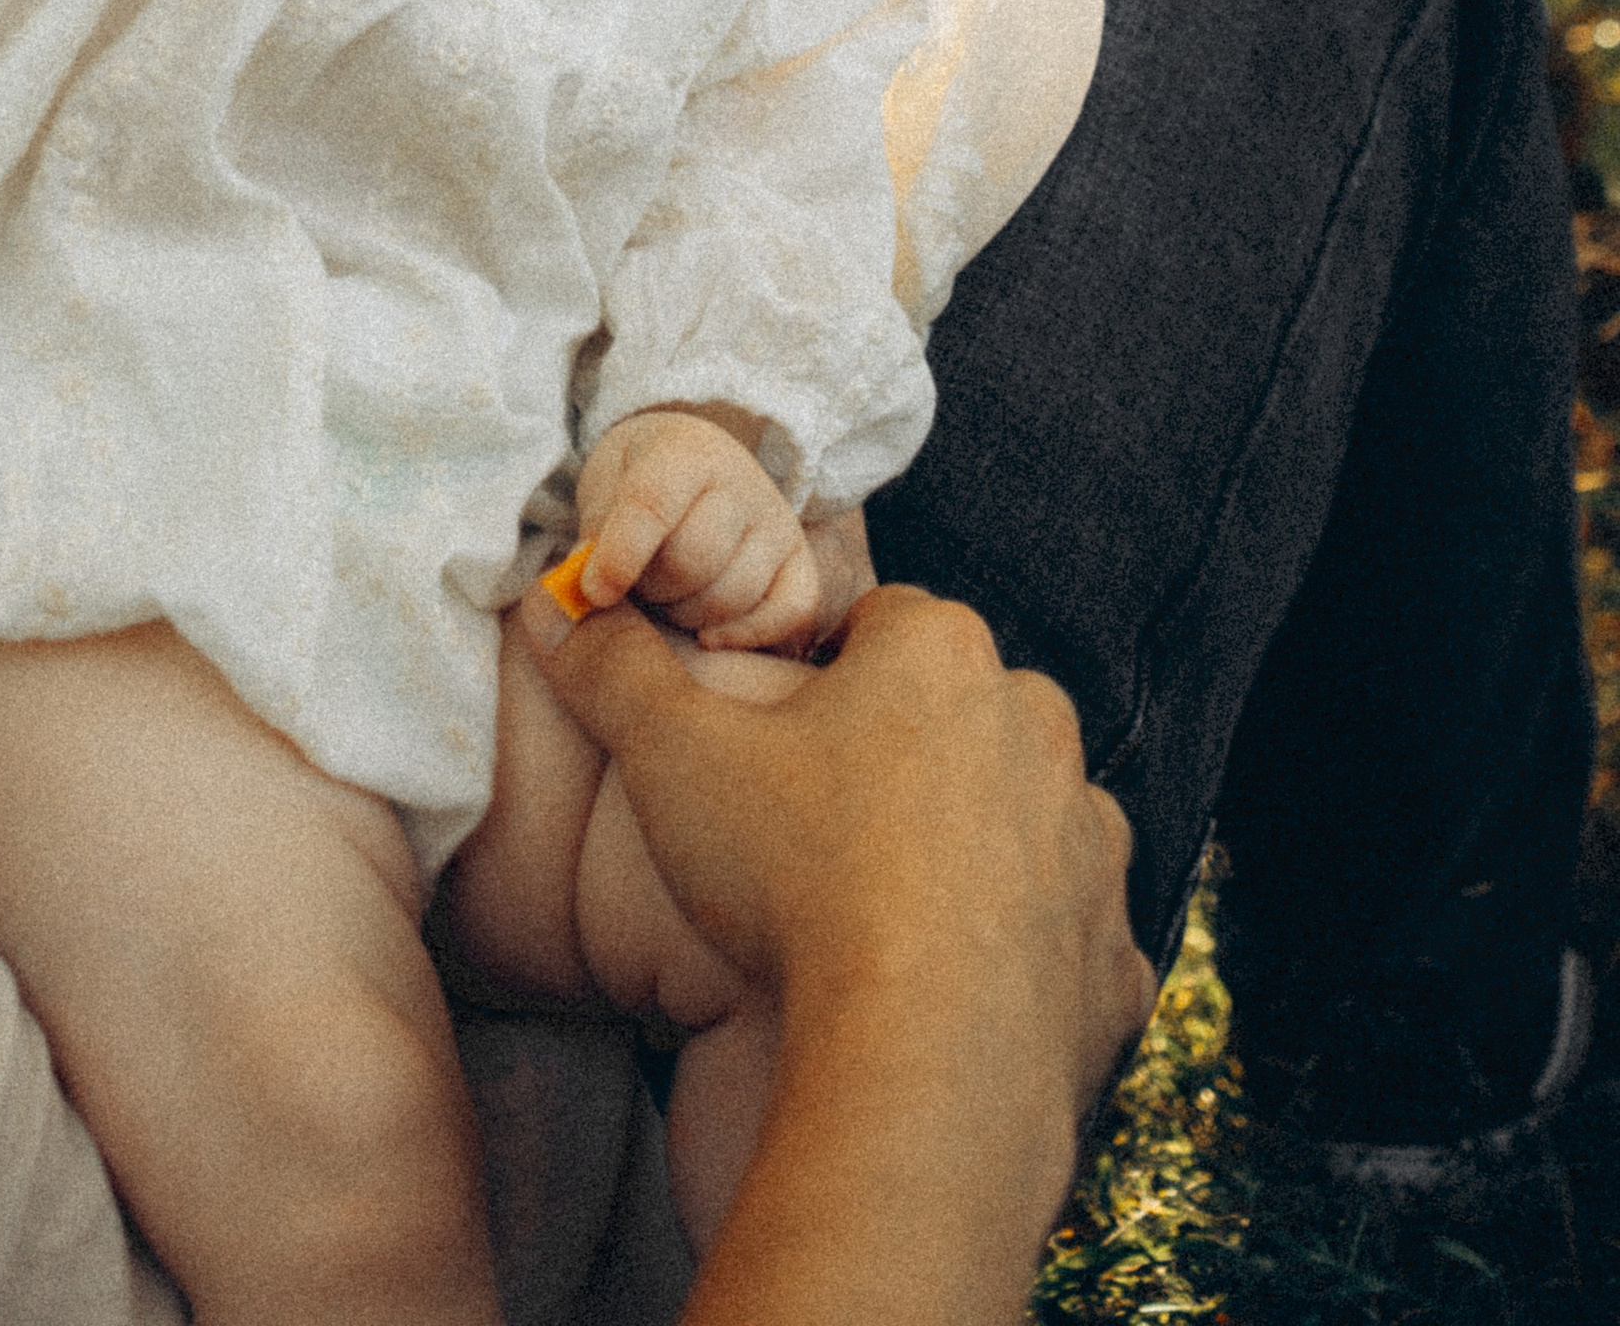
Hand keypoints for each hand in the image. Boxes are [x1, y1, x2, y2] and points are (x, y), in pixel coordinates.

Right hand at [525, 580, 1154, 1123]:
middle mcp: (1039, 728)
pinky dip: (1023, 961)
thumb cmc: (798, 881)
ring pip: (1027, 822)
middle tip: (823, 831)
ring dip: (974, 851)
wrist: (920, 1061)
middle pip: (960, 716)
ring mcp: (1091, 847)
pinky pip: (1070, 941)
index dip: (820, 678)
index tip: (777, 744)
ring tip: (886, 918)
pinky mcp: (1115, 960)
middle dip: (903, 756)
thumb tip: (555, 609)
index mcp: (942, 654)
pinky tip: (952, 996)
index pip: (878, 625)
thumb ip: (616, 671)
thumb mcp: (673, 758)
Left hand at [572, 407, 819, 650]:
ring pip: (730, 597)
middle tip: (636, 583)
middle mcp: (743, 482)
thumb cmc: (636, 482)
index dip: (621, 555)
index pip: (653, 505)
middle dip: (651, 587)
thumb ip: (598, 532)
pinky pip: (790, 613)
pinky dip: (746, 635)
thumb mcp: (605, 487)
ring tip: (667, 595)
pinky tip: (707, 638)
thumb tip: (590, 591)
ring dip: (686, 614)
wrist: (691, 464)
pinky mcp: (801, 564)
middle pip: (692, 560)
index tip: (593, 592)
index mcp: (686, 450)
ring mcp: (778, 524)